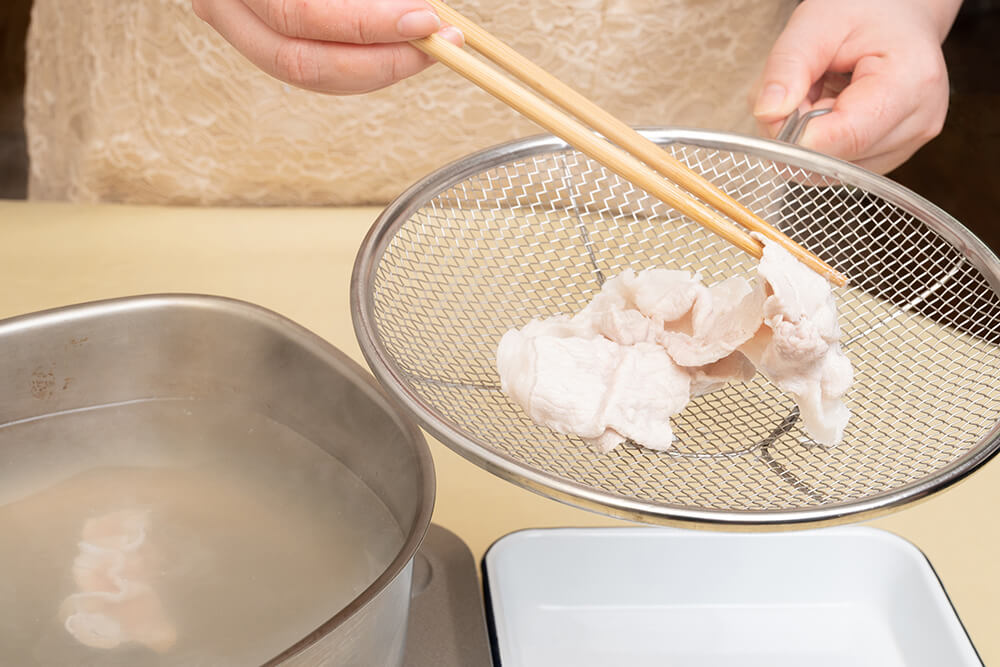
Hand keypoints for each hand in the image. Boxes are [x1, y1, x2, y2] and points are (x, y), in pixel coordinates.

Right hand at [192, 0, 463, 93]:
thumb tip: (421, 10)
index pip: (304, 15)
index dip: (369, 25)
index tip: (425, 19)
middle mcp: (226, 7)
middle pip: (302, 63)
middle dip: (381, 63)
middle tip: (437, 44)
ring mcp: (239, 28)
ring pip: (311, 77)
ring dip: (378, 70)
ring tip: (428, 47)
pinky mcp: (263, 39)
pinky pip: (317, 70)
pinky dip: (364, 64)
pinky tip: (401, 51)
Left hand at [751, 0, 960, 173]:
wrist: (895, 16)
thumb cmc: (862, 12)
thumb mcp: (814, 24)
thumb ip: (787, 68)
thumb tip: (767, 114)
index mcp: (911, 82)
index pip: (848, 136)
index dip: (798, 136)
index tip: (772, 113)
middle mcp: (917, 122)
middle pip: (833, 158)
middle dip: (796, 132)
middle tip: (797, 90)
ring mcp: (905, 146)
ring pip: (827, 170)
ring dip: (804, 141)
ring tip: (816, 94)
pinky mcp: (887, 158)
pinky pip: (833, 168)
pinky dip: (816, 145)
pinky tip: (825, 110)